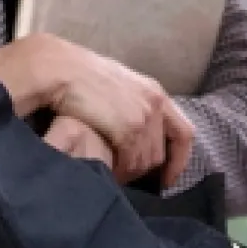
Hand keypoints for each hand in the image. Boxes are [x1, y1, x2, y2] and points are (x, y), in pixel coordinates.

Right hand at [0, 33, 194, 184]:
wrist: (62, 69)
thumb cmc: (82, 76)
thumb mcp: (118, 87)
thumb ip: (132, 105)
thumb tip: (133, 130)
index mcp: (155, 92)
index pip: (184, 134)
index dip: (179, 161)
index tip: (167, 178)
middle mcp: (155, 104)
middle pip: (160, 152)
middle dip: (145, 170)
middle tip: (126, 177)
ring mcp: (143, 117)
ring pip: (146, 160)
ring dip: (130, 171)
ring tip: (113, 172)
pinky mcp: (128, 127)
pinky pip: (131, 160)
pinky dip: (120, 170)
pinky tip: (107, 169)